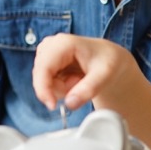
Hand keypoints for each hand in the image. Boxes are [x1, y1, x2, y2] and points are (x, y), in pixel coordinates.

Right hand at [32, 33, 147, 110]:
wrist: (110, 58)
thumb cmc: (108, 61)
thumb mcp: (104, 75)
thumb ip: (88, 89)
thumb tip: (70, 104)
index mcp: (64, 43)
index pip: (43, 67)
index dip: (43, 88)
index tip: (52, 106)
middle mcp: (51, 45)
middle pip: (40, 76)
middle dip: (57, 89)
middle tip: (79, 87)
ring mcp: (47, 53)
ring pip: (42, 81)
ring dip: (60, 89)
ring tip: (80, 81)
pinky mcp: (47, 62)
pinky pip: (46, 83)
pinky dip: (60, 87)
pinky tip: (74, 80)